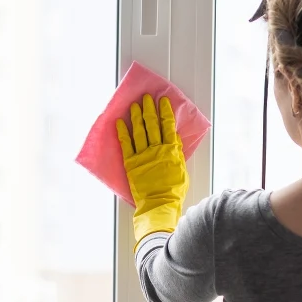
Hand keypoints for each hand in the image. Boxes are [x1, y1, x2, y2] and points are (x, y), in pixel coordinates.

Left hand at [116, 94, 188, 247]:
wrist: (159, 204)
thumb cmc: (173, 191)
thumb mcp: (182, 170)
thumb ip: (177, 153)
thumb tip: (173, 138)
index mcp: (171, 150)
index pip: (167, 125)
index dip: (165, 111)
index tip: (162, 101)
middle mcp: (156, 149)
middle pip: (152, 124)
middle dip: (149, 109)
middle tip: (146, 98)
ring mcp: (143, 155)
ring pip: (139, 131)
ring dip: (136, 116)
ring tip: (134, 105)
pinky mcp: (131, 163)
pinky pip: (126, 144)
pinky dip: (123, 132)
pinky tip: (120, 122)